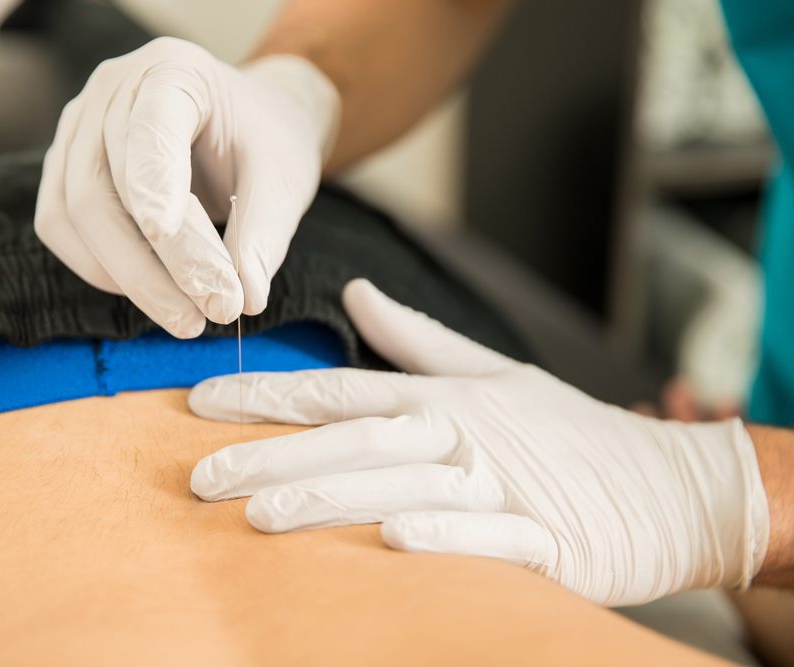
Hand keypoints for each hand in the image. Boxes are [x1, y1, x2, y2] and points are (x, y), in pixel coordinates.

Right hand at [35, 37, 339, 336]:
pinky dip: (102, 269)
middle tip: (212, 311)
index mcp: (174, 72)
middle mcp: (113, 90)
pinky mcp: (66, 167)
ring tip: (188, 318)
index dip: (153, 182)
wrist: (244, 124)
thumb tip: (245, 300)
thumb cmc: (264, 142)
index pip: (151, 126)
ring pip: (75, 212)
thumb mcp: (283, 179)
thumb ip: (264, 235)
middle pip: (106, 185)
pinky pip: (60, 225)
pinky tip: (151, 291)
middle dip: (157, 262)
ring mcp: (79, 126)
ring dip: (129, 278)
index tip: (166, 233)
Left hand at [188, 279, 769, 605]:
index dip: (267, 395)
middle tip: (200, 478)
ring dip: (330, 498)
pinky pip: (488, 536)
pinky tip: (392, 539)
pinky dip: (444, 534)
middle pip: (352, 442)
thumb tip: (356, 294)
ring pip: (402, 486)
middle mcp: (461, 436)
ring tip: (258, 517)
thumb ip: (417, 340)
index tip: (200, 402)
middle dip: (271, 458)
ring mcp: (502, 486)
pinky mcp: (545, 539)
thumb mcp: (493, 375)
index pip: (339, 391)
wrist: (670, 486)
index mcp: (443, 398)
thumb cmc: (571, 433)